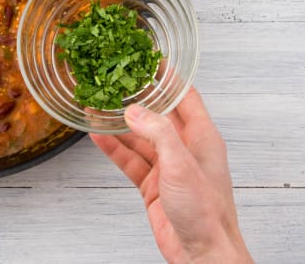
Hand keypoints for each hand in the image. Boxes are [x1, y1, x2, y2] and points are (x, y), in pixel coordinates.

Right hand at [91, 87, 251, 263]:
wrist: (202, 253)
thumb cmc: (208, 213)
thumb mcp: (182, 165)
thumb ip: (158, 133)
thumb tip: (135, 111)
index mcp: (202, 137)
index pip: (184, 96)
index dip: (167, 77)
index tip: (149, 60)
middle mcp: (184, 148)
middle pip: (156, 114)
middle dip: (134, 99)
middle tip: (114, 82)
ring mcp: (167, 166)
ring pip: (138, 137)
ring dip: (118, 124)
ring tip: (96, 107)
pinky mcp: (152, 183)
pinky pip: (129, 159)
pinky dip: (113, 147)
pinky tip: (98, 135)